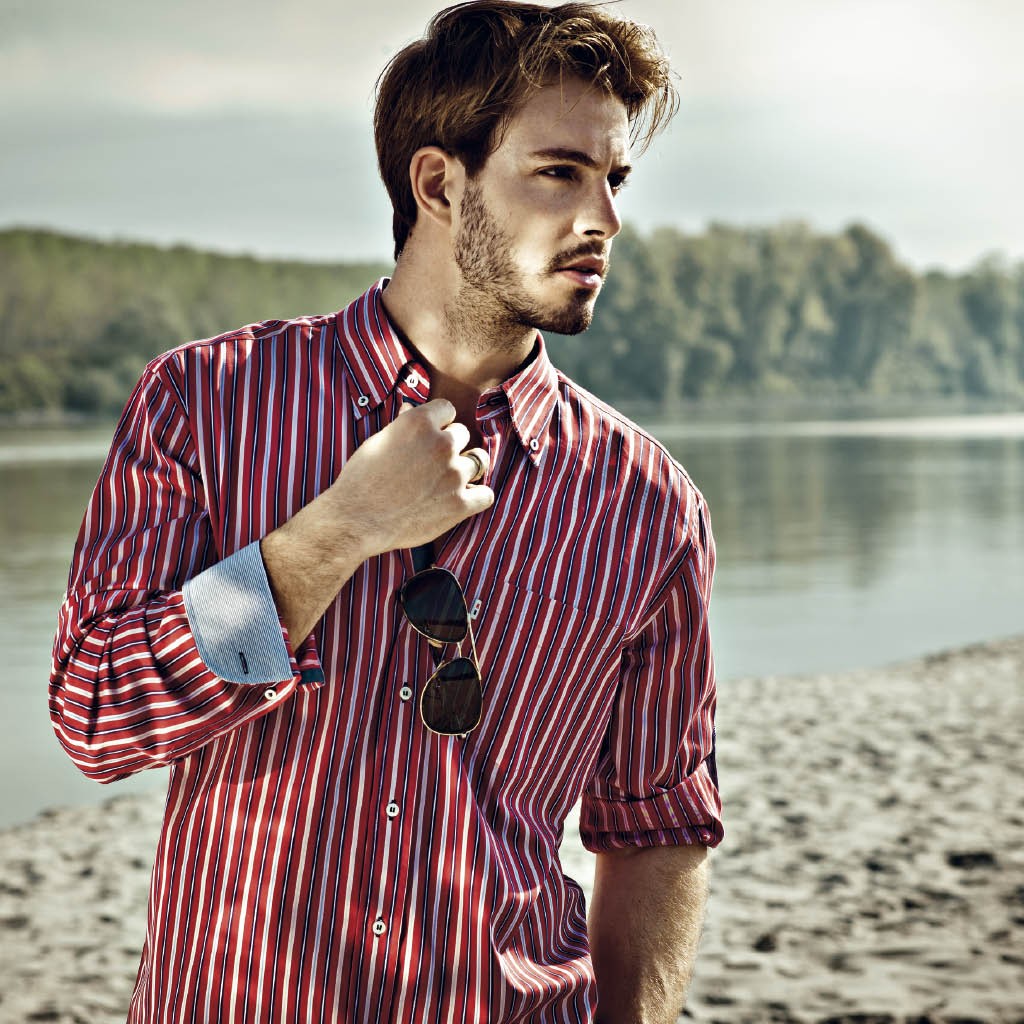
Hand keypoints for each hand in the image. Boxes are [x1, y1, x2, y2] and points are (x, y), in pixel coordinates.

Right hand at [321, 399, 492, 558]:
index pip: (447, 409)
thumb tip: (411, 409)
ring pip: (479, 461)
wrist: (357, 520)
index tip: (431, 435)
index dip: (438, 423)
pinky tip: (463, 499)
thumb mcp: (378, 442)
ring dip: (466, 468)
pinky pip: (486, 495)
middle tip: (431, 464)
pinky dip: (477, 497)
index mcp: (420, 423)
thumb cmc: (361, 480)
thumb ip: (402, 425)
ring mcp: (454, 474)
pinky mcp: (460, 504)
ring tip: (449, 480)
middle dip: (449, 446)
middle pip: (462, 434)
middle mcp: (442, 444)